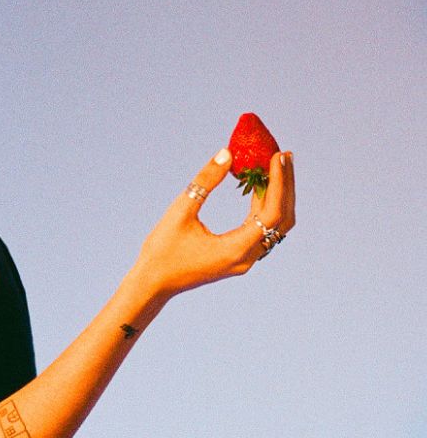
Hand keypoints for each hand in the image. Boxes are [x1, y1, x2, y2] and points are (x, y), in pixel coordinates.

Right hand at [133, 147, 295, 298]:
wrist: (153, 284)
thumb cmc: (161, 251)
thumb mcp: (180, 212)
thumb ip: (204, 182)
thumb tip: (227, 153)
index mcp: (236, 249)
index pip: (271, 213)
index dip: (278, 183)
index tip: (278, 156)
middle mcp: (247, 257)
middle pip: (282, 219)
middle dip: (285, 185)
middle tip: (284, 155)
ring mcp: (244, 259)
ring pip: (275, 226)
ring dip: (277, 196)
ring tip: (274, 167)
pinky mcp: (237, 257)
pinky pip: (261, 230)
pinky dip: (263, 207)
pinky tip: (257, 188)